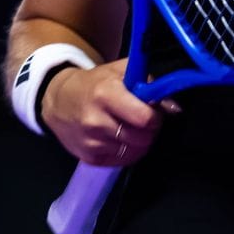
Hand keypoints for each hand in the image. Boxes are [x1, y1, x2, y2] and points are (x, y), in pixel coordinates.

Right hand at [41, 58, 174, 165]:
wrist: (58, 100)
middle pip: (142, 138)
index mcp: (106, 94)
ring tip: (130, 128)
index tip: (152, 111)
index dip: (155, 116)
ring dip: (139, 141)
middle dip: (149, 130)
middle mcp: (97, 121)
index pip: (144, 118)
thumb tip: (176, 108)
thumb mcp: (120, 72)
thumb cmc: (95, 83)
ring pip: (135, 151)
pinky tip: (120, 138)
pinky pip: (122, 160)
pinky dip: (127, 151)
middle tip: (143, 121)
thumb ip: (150, 84)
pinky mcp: (89, 158)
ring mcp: (92, 142)